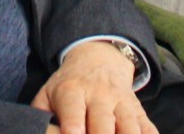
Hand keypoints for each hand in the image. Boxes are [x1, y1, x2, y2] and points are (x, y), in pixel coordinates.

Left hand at [31, 41, 154, 133]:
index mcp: (73, 91)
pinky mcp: (138, 110)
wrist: (99, 57)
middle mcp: (100, 95)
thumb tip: (34, 131)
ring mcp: (122, 102)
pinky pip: (149, 128)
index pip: (74, 114)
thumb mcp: (48, 92)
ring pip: (129, 127)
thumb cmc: (68, 84)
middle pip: (103, 125)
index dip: (74, 130)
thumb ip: (39, 114)